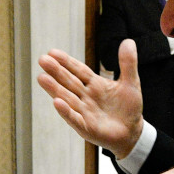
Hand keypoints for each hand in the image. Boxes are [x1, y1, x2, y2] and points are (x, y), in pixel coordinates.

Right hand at [37, 39, 143, 157]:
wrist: (132, 132)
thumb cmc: (129, 108)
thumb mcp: (131, 83)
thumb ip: (128, 63)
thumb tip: (128, 41)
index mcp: (94, 85)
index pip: (78, 71)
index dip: (66, 62)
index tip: (52, 52)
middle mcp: (85, 97)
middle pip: (68, 82)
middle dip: (56, 71)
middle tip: (42, 60)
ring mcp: (84, 112)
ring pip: (67, 98)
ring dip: (54, 89)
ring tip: (41, 78)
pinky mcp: (86, 128)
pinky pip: (75, 119)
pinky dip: (66, 112)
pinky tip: (56, 102)